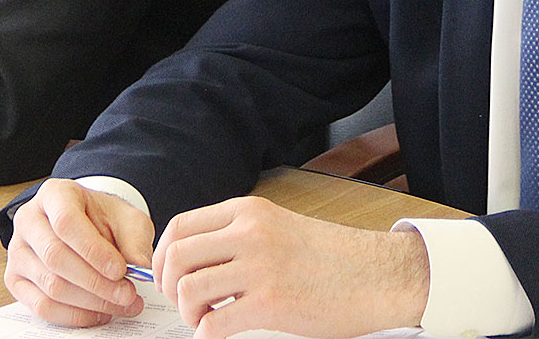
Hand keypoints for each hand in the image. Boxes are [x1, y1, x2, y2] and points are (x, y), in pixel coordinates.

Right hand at [5, 178, 153, 326]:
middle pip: (56, 257)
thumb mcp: (127, 219)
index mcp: (54, 195)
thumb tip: (140, 268)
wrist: (87, 225)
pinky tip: (99, 313)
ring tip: (121, 304)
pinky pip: (42, 306)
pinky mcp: (15, 280)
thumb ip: (135, 241)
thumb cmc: (104, 220)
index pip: (66, 222)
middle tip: (128, 294)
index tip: (121, 270)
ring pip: (50, 285)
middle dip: (96, 282)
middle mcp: (29, 220)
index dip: (93, 250)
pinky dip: (74, 316)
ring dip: (90, 302)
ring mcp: (17, 251)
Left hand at [153, 196, 429, 338]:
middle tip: (180, 303)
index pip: (180, 227)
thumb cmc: (330, 257)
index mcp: (248, 212)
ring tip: (203, 319)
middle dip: (167, 286)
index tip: (165, 276)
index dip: (161, 256)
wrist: (377, 275)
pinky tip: (218, 333)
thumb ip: (238, 234)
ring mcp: (260, 268)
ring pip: (189, 290)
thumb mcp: (278, 227)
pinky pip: (214, 324)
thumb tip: (193, 258)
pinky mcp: (271, 303)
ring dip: (187, 313)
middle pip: (177, 257)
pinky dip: (206, 334)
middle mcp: (249, 233)